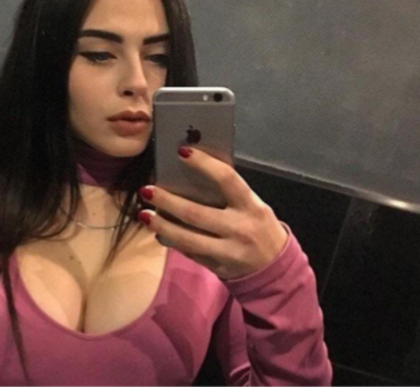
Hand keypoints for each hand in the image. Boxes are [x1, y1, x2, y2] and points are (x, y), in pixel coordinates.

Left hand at [138, 146, 287, 279]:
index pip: (227, 179)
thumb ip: (228, 194)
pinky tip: (158, 231)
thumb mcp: (253, 206)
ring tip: (144, 214)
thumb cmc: (259, 226)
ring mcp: (228, 251)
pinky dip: (171, 241)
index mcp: (251, 206)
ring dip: (162, 225)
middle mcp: (240, 228)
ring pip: (188, 239)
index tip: (182, 151)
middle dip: (168, 201)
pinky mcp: (217, 267)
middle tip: (147, 190)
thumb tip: (189, 174)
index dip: (204, 164)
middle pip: (197, 214)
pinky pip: (189, 253)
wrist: (276, 269)